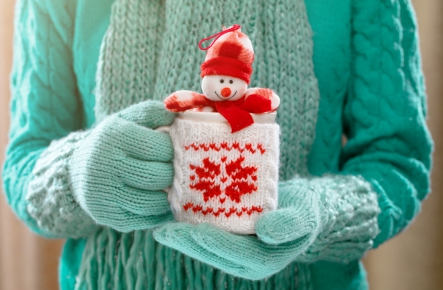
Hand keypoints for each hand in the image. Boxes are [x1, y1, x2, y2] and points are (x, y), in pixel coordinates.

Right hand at [69, 101, 175, 231]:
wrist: (78, 170)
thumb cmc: (113, 141)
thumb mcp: (127, 119)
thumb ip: (154, 112)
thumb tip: (179, 114)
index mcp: (114, 137)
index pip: (159, 147)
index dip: (176, 150)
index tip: (178, 150)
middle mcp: (106, 166)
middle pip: (159, 176)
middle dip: (175, 173)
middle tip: (180, 169)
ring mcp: (107, 195)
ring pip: (155, 202)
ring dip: (171, 195)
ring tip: (174, 185)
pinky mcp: (111, 217)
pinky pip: (148, 220)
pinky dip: (163, 212)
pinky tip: (166, 202)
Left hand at [153, 184, 321, 279]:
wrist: (302, 208)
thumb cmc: (306, 212)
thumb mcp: (305, 217)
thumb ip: (289, 225)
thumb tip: (264, 231)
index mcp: (263, 261)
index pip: (235, 255)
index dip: (214, 244)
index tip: (194, 232)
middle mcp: (246, 260)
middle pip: (213, 253)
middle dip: (188, 243)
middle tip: (164, 232)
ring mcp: (236, 250)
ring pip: (206, 245)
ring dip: (184, 236)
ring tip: (163, 226)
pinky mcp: (230, 237)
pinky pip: (208, 233)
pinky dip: (191, 225)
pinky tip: (175, 214)